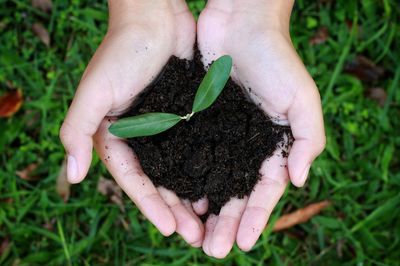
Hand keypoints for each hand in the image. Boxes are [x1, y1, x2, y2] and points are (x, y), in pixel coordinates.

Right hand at [60, 0, 204, 246]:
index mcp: (115, 136)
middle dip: (175, 210)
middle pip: (159, 182)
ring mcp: (164, 128)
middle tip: (197, 237)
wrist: (155, 17)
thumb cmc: (122, 51)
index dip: (150, 206)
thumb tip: (73, 174)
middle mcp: (140, 137)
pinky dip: (206, 169)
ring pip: (180, 170)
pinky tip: (220, 186)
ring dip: (193, 197)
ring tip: (211, 221)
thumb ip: (78, 130)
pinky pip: (197, 149)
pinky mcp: (186, 117)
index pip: (133, 180)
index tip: (170, 229)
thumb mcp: (95, 91)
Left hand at [197, 0, 325, 256]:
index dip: (255, 217)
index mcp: (272, 144)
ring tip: (194, 236)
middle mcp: (245, 145)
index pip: (265, 190)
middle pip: (235, 192)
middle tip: (214, 250)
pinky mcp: (198, 123)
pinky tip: (179, 201)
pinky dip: (186, 180)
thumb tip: (298, 181)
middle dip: (227, 222)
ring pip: (211, 180)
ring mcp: (221, 135)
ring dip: (204, 210)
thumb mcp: (301, 99)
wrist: (240, 23)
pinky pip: (191, 156)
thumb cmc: (275, 59)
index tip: (243, 243)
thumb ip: (307, 140)